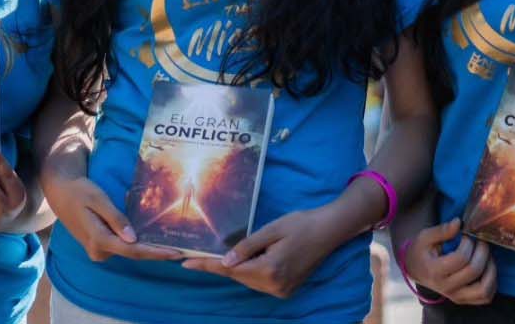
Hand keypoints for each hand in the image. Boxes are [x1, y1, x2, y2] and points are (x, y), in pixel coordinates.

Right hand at [40, 168, 179, 262]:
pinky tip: (152, 239)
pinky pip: (121, 247)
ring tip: (171, 243)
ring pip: (128, 252)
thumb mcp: (98, 199)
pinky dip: (137, 244)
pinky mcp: (99, 245)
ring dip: (148, 248)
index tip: (176, 253)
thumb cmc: (80, 191)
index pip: (133, 251)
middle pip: (133, 254)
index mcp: (99, 239)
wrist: (60, 191)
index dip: (156, 253)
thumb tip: (133, 239)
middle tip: (181, 249)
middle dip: (156, 252)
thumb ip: (115, 219)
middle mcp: (98, 251)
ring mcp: (97, 251)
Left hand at [182, 206, 339, 298]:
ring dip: (237, 268)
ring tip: (225, 253)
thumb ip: (246, 247)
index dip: (206, 266)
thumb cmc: (300, 224)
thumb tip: (224, 262)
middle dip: (221, 265)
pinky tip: (247, 259)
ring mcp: (282, 290)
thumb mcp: (271, 229)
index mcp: (269, 270)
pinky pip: (260, 282)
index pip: (230, 270)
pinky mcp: (286, 289)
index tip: (185, 264)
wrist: (329, 231)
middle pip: (238, 276)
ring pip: (248, 280)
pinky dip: (250, 271)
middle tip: (198, 255)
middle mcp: (275, 286)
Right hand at [400, 218, 496, 304]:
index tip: (467, 235)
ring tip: (487, 256)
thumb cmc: (420, 251)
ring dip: (491, 270)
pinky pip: (485, 296)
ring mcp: (456, 296)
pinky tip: (487, 269)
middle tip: (481, 242)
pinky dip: (492, 283)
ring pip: (484, 290)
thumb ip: (442, 230)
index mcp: (434, 271)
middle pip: (474, 271)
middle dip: (482, 252)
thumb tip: (459, 222)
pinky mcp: (464, 300)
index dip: (468, 244)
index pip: (460, 258)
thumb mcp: (425, 237)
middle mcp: (446, 287)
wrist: (415, 270)